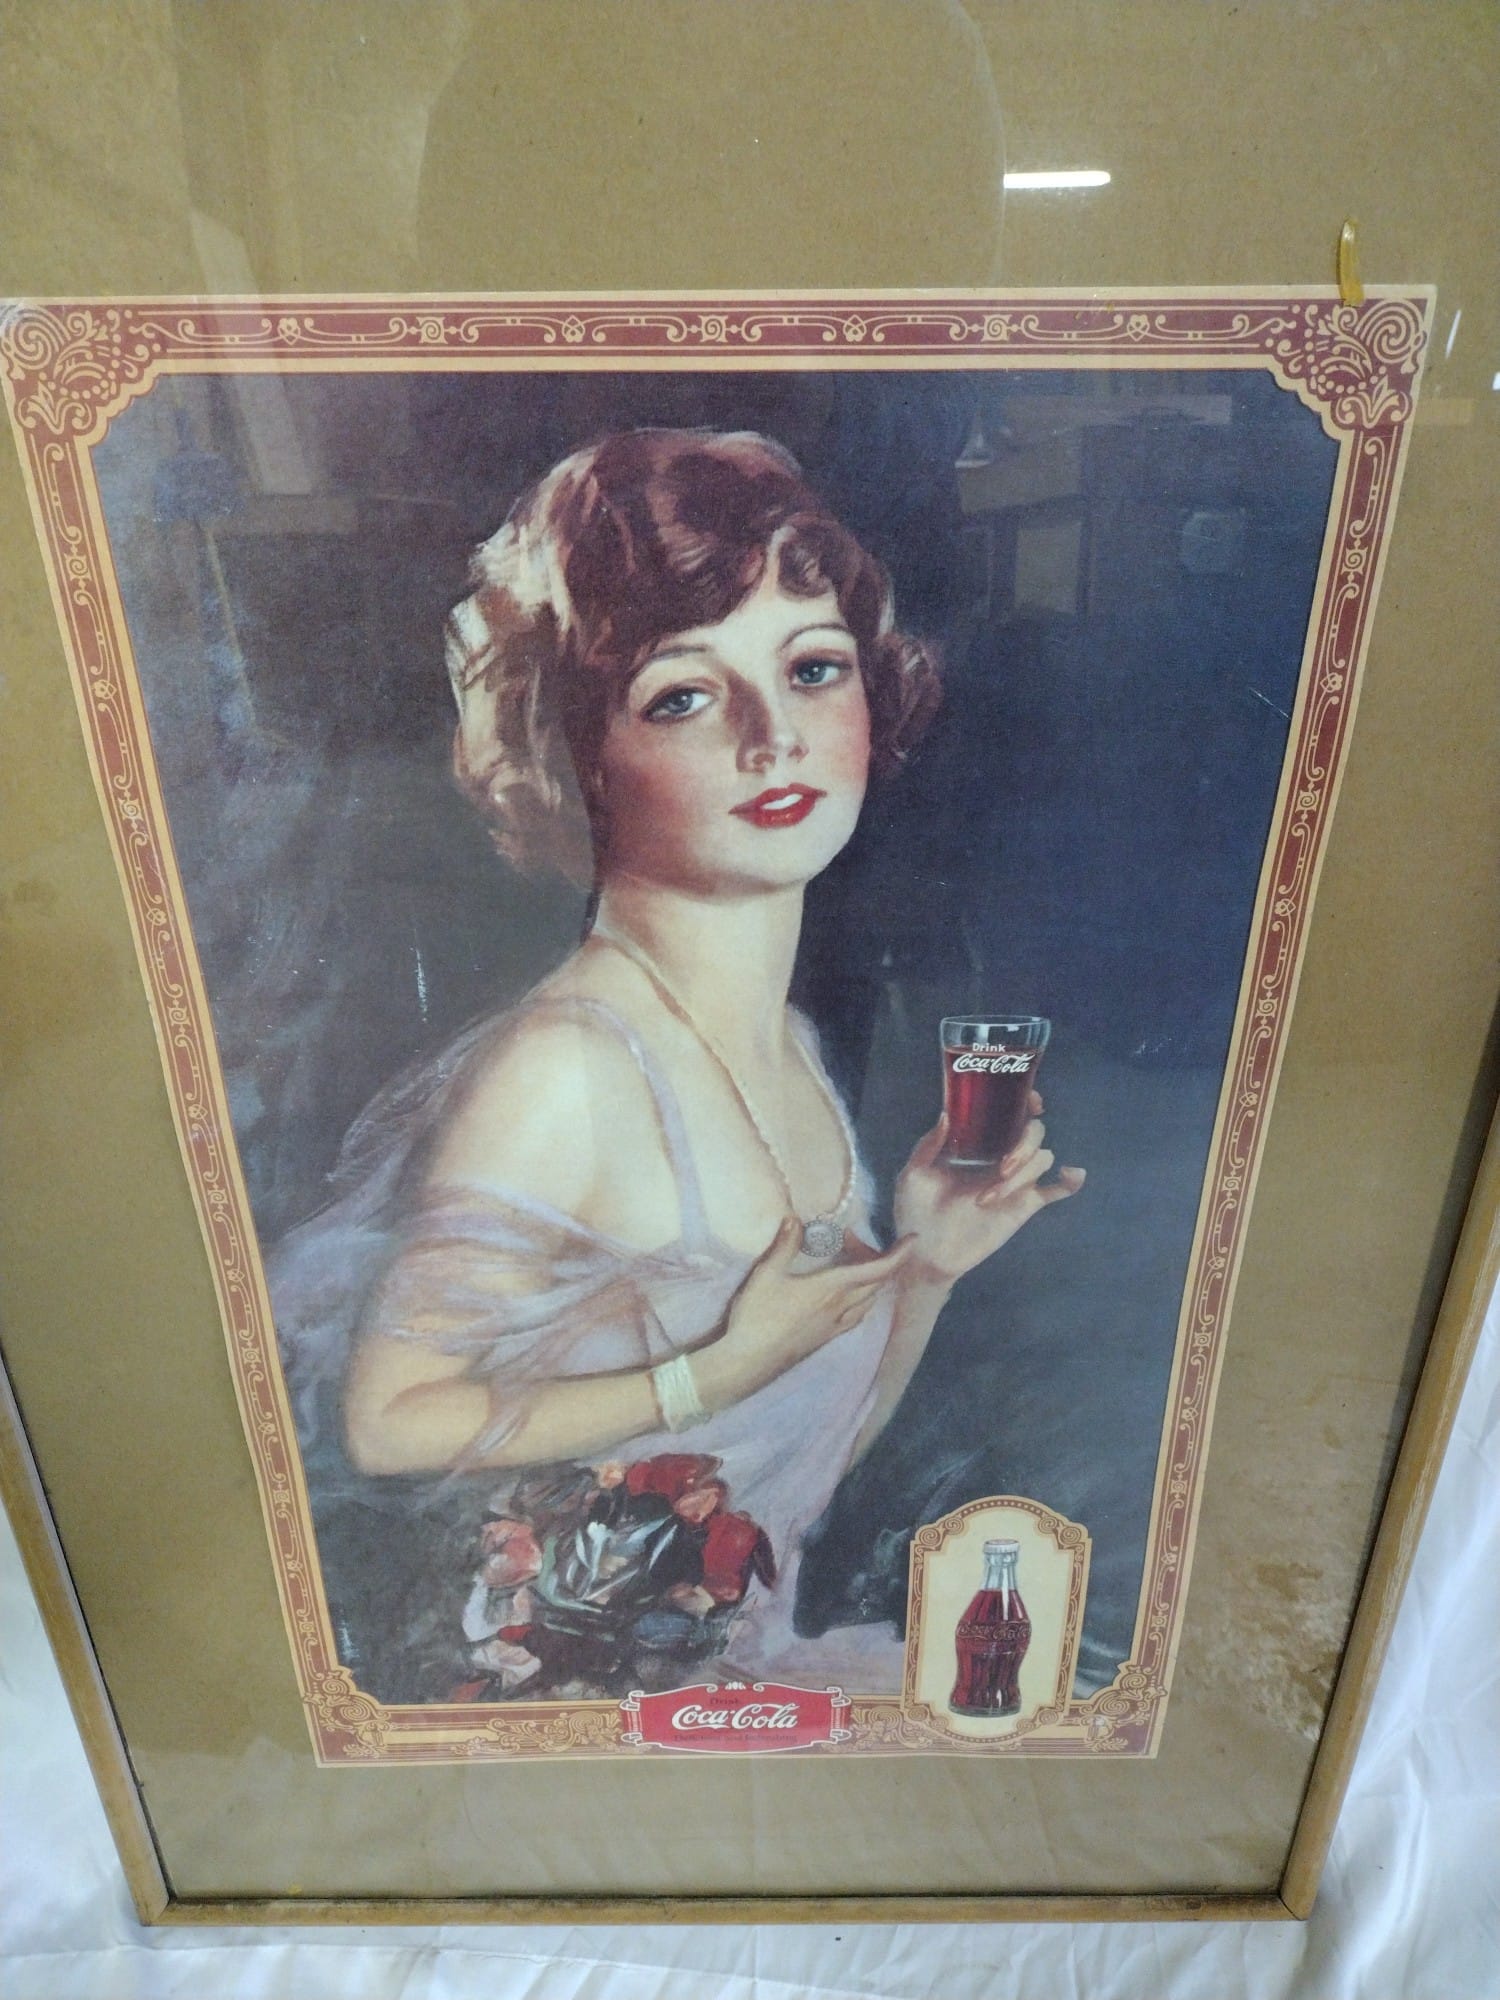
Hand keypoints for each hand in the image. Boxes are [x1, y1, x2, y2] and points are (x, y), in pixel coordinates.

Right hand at [693, 1218, 914, 1409]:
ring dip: (870, 1279)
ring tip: (853, 1263)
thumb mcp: (766, 1275)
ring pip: (868, 1300)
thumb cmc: (756, 1317)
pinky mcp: (825, 1339)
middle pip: (875, 1282)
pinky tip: (849, 1299)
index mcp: (831, 1288)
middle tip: (851, 1240)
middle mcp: (840, 1308)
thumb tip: (795, 1218)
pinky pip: (856, 1316)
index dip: (899, 1254)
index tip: (914, 1239)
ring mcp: (834, 1327)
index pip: (878, 1270)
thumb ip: (784, 1245)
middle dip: (876, 1258)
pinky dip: (862, 1299)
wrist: (748, 1363)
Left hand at [893, 1091, 1084, 1287]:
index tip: (1030, 1101)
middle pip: (1033, 1132)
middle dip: (1023, 1145)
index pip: (1009, 1113)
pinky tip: (1071, 1174)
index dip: (1024, 1101)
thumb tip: (945, 1116)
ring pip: (1041, 1159)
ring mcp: (1014, 1180)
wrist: (927, 1254)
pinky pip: (1055, 1190)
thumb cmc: (915, 1212)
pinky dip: (1069, 1182)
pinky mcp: (1024, 1204)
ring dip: (1022, 1174)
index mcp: (977, 1142)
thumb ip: (928, 1145)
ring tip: (988, 1198)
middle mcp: (999, 1155)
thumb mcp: (912, 1175)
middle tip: (1002, 1166)